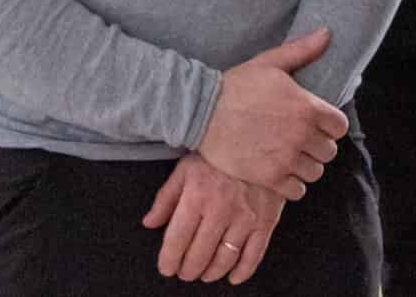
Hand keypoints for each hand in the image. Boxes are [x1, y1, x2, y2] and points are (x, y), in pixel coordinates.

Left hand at [144, 153, 284, 283]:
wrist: (259, 139)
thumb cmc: (219, 154)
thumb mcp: (186, 169)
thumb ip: (166, 198)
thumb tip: (149, 223)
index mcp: (197, 195)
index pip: (177, 239)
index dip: (168, 260)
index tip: (166, 268)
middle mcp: (221, 209)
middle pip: (199, 254)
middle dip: (188, 270)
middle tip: (184, 272)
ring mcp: (245, 217)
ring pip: (224, 259)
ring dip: (211, 273)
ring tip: (203, 274)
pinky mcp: (266, 221)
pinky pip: (253, 256)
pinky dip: (242, 272)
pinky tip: (232, 276)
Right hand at [196, 28, 346, 200]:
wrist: (202, 112)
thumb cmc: (237, 85)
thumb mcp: (270, 62)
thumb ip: (302, 50)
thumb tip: (327, 32)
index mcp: (306, 107)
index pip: (340, 126)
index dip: (330, 125)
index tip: (317, 123)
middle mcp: (301, 135)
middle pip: (329, 151)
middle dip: (318, 145)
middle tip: (301, 139)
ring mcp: (286, 158)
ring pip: (315, 172)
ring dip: (306, 165)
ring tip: (291, 155)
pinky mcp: (269, 177)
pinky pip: (297, 191)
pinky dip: (292, 184)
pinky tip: (280, 170)